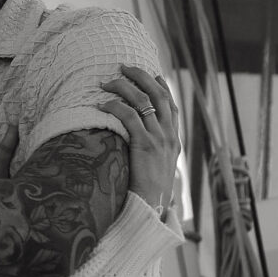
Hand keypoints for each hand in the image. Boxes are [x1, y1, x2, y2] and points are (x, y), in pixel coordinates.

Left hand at [97, 65, 180, 214]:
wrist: (152, 209)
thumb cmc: (148, 193)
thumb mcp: (156, 168)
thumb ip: (151, 152)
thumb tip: (137, 142)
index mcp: (175, 140)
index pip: (172, 105)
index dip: (161, 86)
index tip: (151, 73)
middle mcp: (170, 136)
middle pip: (159, 95)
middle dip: (142, 76)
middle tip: (124, 67)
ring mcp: (160, 140)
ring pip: (144, 101)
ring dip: (124, 87)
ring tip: (108, 82)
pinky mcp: (145, 146)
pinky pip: (130, 117)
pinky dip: (116, 106)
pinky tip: (102, 104)